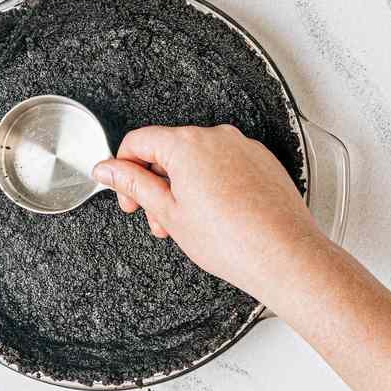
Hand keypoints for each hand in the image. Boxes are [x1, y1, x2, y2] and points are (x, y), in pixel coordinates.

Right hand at [92, 124, 323, 304]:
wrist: (283, 254)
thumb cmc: (231, 240)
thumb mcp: (168, 213)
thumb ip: (133, 185)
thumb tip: (108, 169)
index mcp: (188, 144)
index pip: (139, 141)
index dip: (124, 169)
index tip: (125, 193)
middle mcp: (218, 136)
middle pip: (169, 151)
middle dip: (156, 185)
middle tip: (158, 219)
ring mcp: (243, 147)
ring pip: (198, 160)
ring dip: (183, 188)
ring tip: (188, 226)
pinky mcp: (262, 160)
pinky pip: (226, 165)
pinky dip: (213, 185)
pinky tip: (217, 217)